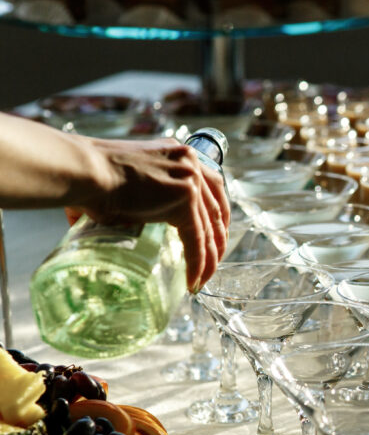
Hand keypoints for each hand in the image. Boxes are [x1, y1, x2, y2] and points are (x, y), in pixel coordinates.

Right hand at [69, 138, 230, 290]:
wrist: (84, 170)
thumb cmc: (90, 176)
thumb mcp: (125, 179)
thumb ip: (131, 195)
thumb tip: (102, 217)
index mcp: (179, 154)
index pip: (211, 187)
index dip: (216, 214)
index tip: (214, 233)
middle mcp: (190, 163)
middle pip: (216, 207)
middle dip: (217, 238)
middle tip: (214, 260)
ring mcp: (189, 181)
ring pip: (208, 228)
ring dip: (209, 258)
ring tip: (204, 278)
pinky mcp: (184, 201)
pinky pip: (196, 240)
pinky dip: (197, 263)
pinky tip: (194, 280)